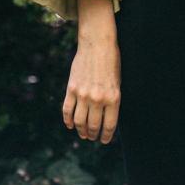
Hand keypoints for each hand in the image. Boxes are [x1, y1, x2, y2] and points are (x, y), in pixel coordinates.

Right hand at [63, 0, 120, 143]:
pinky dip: (68, 120)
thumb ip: (111, 99)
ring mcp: (83, 94)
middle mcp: (98, 99)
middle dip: (93, 134)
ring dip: (81, 130)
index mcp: (113, 97)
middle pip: (93, 125)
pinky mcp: (71, 89)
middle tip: (93, 137)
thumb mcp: (117, 81)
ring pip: (79, 121)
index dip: (106, 136)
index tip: (104, 140)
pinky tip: (70, 125)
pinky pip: (67, 111)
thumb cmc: (112, 61)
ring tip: (83, 133)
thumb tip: (106, 117)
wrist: (98, 44)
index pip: (109, 125)